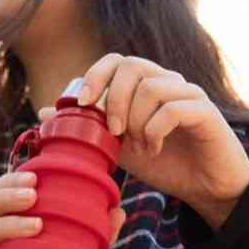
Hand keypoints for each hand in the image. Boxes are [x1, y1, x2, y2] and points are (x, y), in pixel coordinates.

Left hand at [39, 53, 248, 230]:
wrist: (204, 187)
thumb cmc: (163, 163)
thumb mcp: (117, 148)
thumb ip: (86, 128)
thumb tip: (42, 113)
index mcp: (144, 86)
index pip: (116, 61)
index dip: (95, 75)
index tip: (82, 103)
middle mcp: (167, 82)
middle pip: (132, 66)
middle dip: (114, 99)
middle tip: (113, 132)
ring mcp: (188, 94)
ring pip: (152, 86)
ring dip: (136, 120)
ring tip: (139, 146)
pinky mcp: (206, 111)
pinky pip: (173, 108)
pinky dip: (156, 130)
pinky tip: (155, 149)